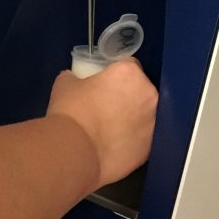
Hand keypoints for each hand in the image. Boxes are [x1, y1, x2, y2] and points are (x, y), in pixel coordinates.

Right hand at [46, 58, 157, 186]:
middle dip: (128, 96)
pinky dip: (131, 140)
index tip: (104, 84)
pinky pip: (142, 138)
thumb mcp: (66, 83)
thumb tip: (75, 79)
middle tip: (106, 106)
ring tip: (110, 130)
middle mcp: (148, 95)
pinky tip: (113, 146)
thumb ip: (76, 77)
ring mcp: (152, 123)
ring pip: (144, 116)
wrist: (75, 153)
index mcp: (130, 74)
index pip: (129, 66)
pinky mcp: (150, 148)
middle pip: (141, 90)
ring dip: (132, 118)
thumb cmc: (71, 111)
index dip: (116, 74)